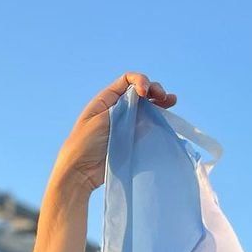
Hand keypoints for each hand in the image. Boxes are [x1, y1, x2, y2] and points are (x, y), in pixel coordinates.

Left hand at [53, 72, 177, 192]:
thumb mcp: (101, 120)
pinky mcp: (130, 137)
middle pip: (140, 91)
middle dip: (153, 90)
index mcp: (106, 100)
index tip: (144, 92)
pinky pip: (146, 124)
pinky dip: (157, 118)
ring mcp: (125, 123)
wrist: (80, 171)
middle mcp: (117, 108)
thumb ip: (123, 107)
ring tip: (171, 101)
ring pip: (145, 107)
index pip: (127, 80)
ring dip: (159, 101)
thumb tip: (143, 99)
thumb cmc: (84, 144)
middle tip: (164, 97)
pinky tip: (166, 116)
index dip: (140, 81)